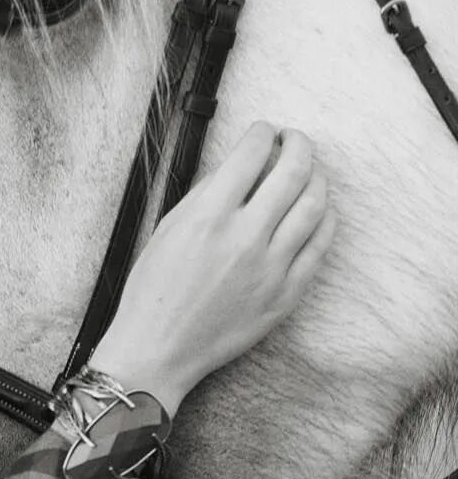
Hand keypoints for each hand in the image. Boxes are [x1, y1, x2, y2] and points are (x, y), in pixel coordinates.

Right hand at [88, 121, 335, 414]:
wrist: (160, 347)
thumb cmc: (154, 289)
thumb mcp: (168, 228)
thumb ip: (206, 194)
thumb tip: (239, 167)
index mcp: (209, 216)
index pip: (251, 154)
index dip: (262, 133)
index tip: (263, 131)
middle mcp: (245, 237)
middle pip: (293, 171)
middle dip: (298, 145)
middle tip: (294, 139)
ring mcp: (272, 267)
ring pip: (315, 205)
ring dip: (317, 177)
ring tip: (309, 170)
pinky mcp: (287, 293)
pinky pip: (320, 245)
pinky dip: (324, 218)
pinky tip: (317, 208)